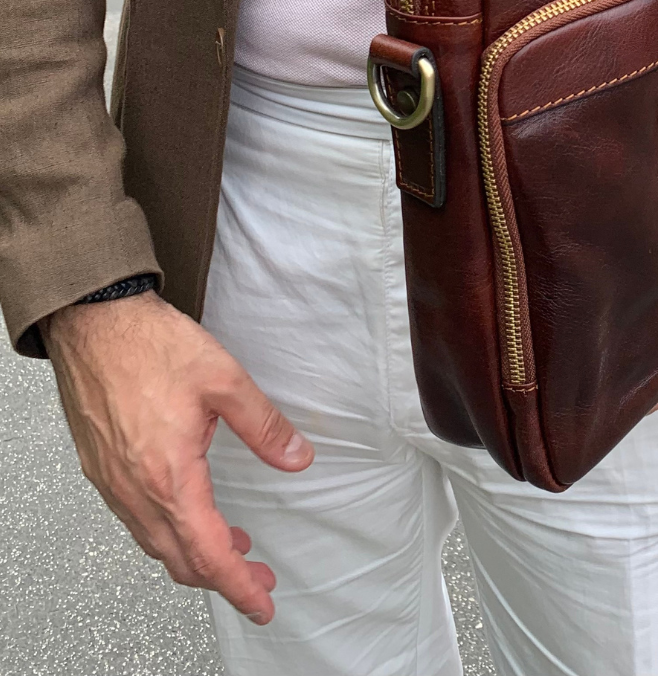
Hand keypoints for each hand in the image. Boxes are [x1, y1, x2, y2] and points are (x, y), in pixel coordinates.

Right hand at [42, 291, 313, 622]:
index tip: (261, 603)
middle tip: (256, 577)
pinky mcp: (100, 468)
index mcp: (167, 476)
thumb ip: (263, 425)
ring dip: (193, 554)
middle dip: (222, 578)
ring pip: (155, 543)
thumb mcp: (223, 379)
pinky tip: (186, 512)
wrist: (94, 321)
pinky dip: (167, 530)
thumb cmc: (148, 344)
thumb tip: (296, 457)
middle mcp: (134, 489)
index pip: (208, 554)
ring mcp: (112, 482)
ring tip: (230, 546)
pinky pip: (135, 520)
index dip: (239, 587)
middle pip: (180, 560)